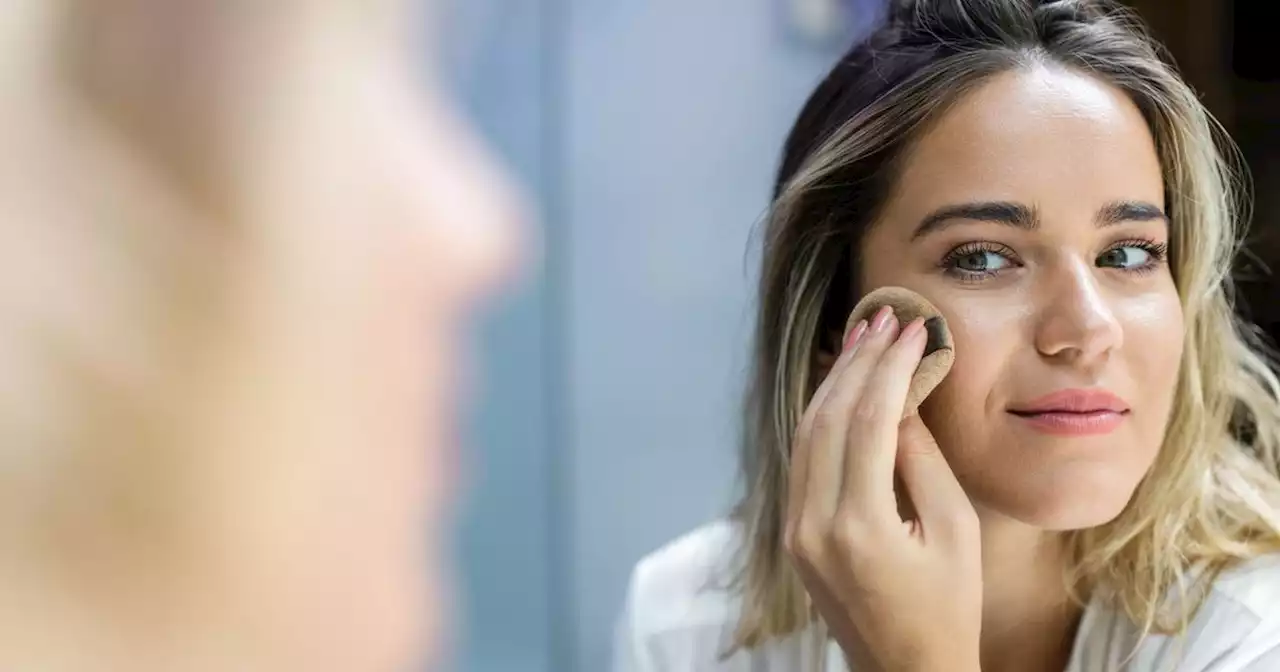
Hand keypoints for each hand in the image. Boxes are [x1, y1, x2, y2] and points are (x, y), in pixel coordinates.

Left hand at [783, 307, 981, 671]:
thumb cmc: (947, 608)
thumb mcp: (954, 532)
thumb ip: (922, 460)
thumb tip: (903, 396)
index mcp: (859, 528)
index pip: (867, 423)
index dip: (890, 368)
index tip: (912, 329)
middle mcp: (814, 525)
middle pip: (827, 419)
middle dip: (857, 362)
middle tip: (883, 317)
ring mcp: (796, 531)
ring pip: (806, 434)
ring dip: (834, 382)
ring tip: (862, 337)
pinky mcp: (794, 534)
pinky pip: (802, 459)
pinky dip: (820, 416)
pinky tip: (839, 385)